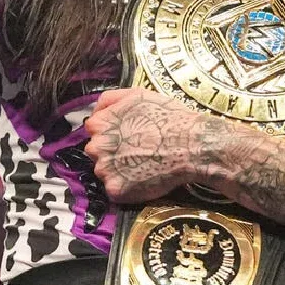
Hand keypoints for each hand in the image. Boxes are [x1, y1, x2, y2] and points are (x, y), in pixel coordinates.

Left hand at [83, 88, 215, 203]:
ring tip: (143, 165)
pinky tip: (144, 178)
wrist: (189, 144)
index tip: (128, 136)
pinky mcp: (116, 189)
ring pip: (106, 172)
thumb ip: (110, 99)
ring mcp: (105, 170)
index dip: (113, 133)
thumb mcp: (137, 94)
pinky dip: (128, 187)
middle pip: (98, 152)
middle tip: (137, 152)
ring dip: (120, 171)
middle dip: (113, 153)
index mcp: (98, 124)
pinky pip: (116, 190)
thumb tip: (96, 110)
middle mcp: (96, 148)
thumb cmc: (167, 117)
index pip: (95, 130)